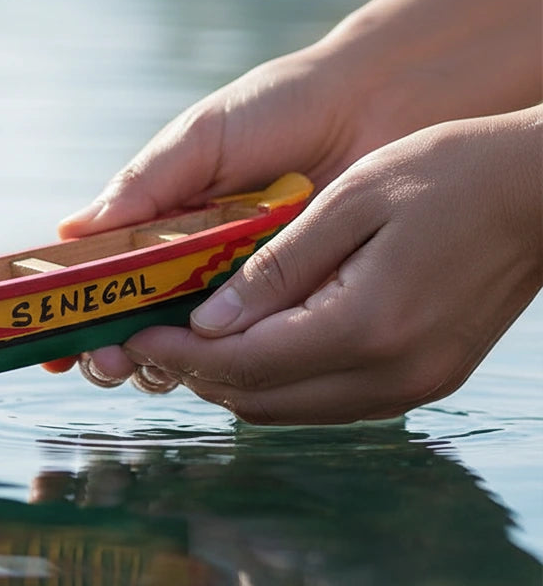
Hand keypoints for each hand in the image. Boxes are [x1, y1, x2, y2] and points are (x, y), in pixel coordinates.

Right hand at [55, 41, 443, 392]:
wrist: (377, 106)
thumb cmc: (279, 110)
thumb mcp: (201, 139)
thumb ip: (144, 185)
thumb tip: (69, 232)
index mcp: (157, 231)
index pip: (103, 286)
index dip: (75, 320)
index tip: (52, 347)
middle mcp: (191, 271)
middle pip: (134, 331)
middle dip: (111, 355)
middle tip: (110, 360)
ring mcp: (239, 295)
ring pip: (187, 351)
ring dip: (161, 365)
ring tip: (155, 362)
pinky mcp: (289, 309)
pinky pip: (252, 349)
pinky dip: (228, 362)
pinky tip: (216, 363)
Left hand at [107, 109, 541, 423]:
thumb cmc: (451, 173)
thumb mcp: (352, 200)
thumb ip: (276, 269)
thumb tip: (208, 323)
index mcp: (366, 324)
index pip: (243, 363)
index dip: (179, 355)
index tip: (135, 336)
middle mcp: (389, 375)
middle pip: (260, 401)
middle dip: (198, 374)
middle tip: (157, 337)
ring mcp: (410, 389)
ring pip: (289, 412)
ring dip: (235, 383)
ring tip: (197, 340)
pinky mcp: (422, 385)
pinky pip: (326, 403)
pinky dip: (280, 382)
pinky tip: (258, 343)